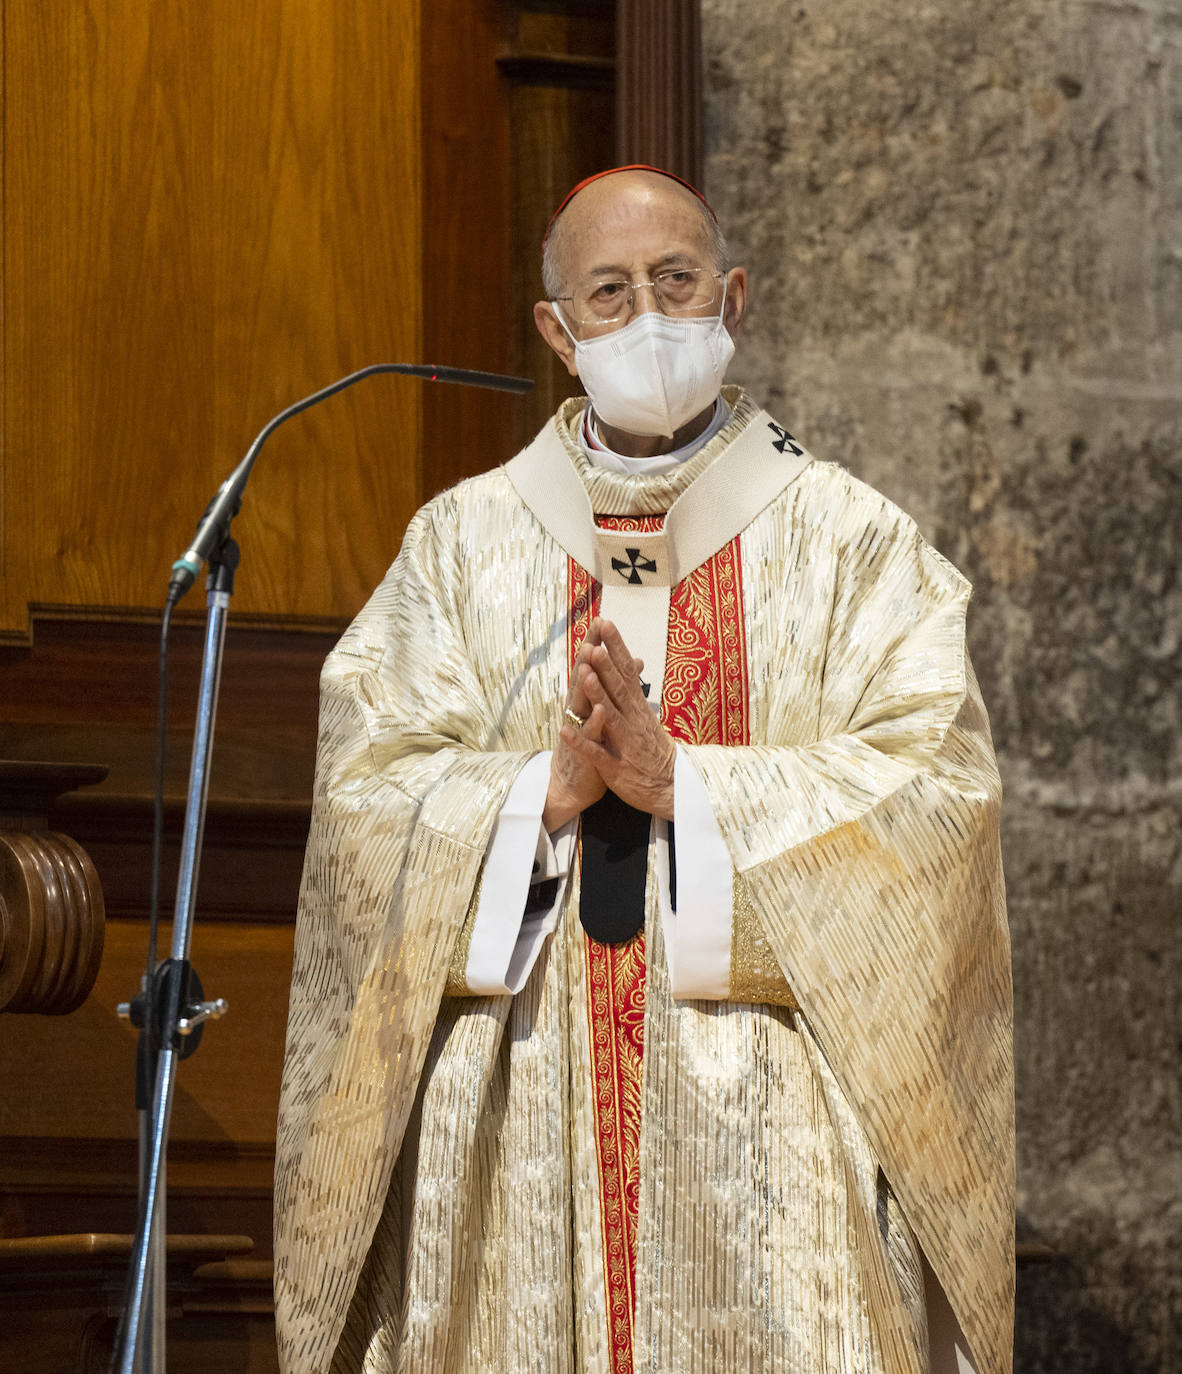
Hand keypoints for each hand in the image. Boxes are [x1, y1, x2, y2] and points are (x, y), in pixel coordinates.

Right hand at [543, 625, 606, 829]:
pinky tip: (600, 710)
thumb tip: (634, 661)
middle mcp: (580, 712)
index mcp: (587, 700)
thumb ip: (616, 687)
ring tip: (588, 666)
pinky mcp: (583, 753)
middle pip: (584, 678)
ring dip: (584, 686)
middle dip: (589, 656)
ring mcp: (579, 731)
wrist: (571, 784)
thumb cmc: (591, 746)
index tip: (603, 620)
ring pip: (581, 705)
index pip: (592, 668)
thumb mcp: (605, 713)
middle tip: (593, 632)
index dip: (597, 646)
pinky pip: (589, 737)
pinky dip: (593, 724)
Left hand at [561, 618, 675, 819]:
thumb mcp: (646, 718)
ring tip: (584, 674)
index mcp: (638, 709)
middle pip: (619, 688)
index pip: (627, 671)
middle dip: (606, 664)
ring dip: (597, 695)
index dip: (616, 647)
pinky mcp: (615, 767)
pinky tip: (564, 730)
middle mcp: (633, 722)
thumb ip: (634, 692)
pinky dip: (581, 741)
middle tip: (594, 641)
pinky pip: (596, 753)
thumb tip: (632, 663)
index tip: (605, 623)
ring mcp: (624, 744)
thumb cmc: (654, 752)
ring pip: (609, 716)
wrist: (670, 789)